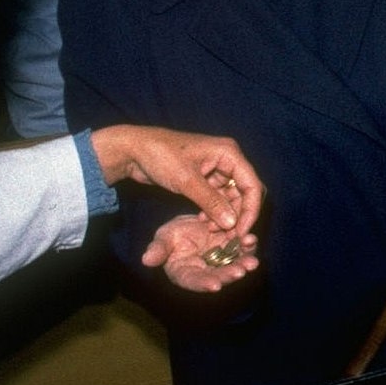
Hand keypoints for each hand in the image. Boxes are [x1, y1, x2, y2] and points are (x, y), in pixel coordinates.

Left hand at [88, 124, 261, 232]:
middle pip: (245, 192)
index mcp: (228, 153)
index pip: (251, 185)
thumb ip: (211, 203)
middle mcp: (227, 159)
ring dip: (225, 214)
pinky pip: (218, 197)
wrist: (134, 150)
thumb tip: (232, 223)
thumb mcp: (187, 181)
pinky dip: (214, 210)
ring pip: (232, 197)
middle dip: (238, 214)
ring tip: (210, 228)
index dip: (250, 210)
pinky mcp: (205, 177)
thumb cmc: (160, 156)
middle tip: (228, 234)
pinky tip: (203, 220)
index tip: (241, 231)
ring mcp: (216, 168)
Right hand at [143, 209, 259, 291]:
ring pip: (234, 265)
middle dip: (229, 275)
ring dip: (243, 263)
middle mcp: (206, 272)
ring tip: (251, 262)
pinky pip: (242, 249)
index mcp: (186, 274)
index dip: (204, 284)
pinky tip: (250, 240)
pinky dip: (247, 246)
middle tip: (240, 272)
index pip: (194, 282)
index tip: (214, 286)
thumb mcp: (163, 240)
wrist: (190, 225)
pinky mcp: (233, 249)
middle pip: (218, 277)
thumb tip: (146, 260)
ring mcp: (222, 262)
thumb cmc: (172, 236)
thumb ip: (158, 250)